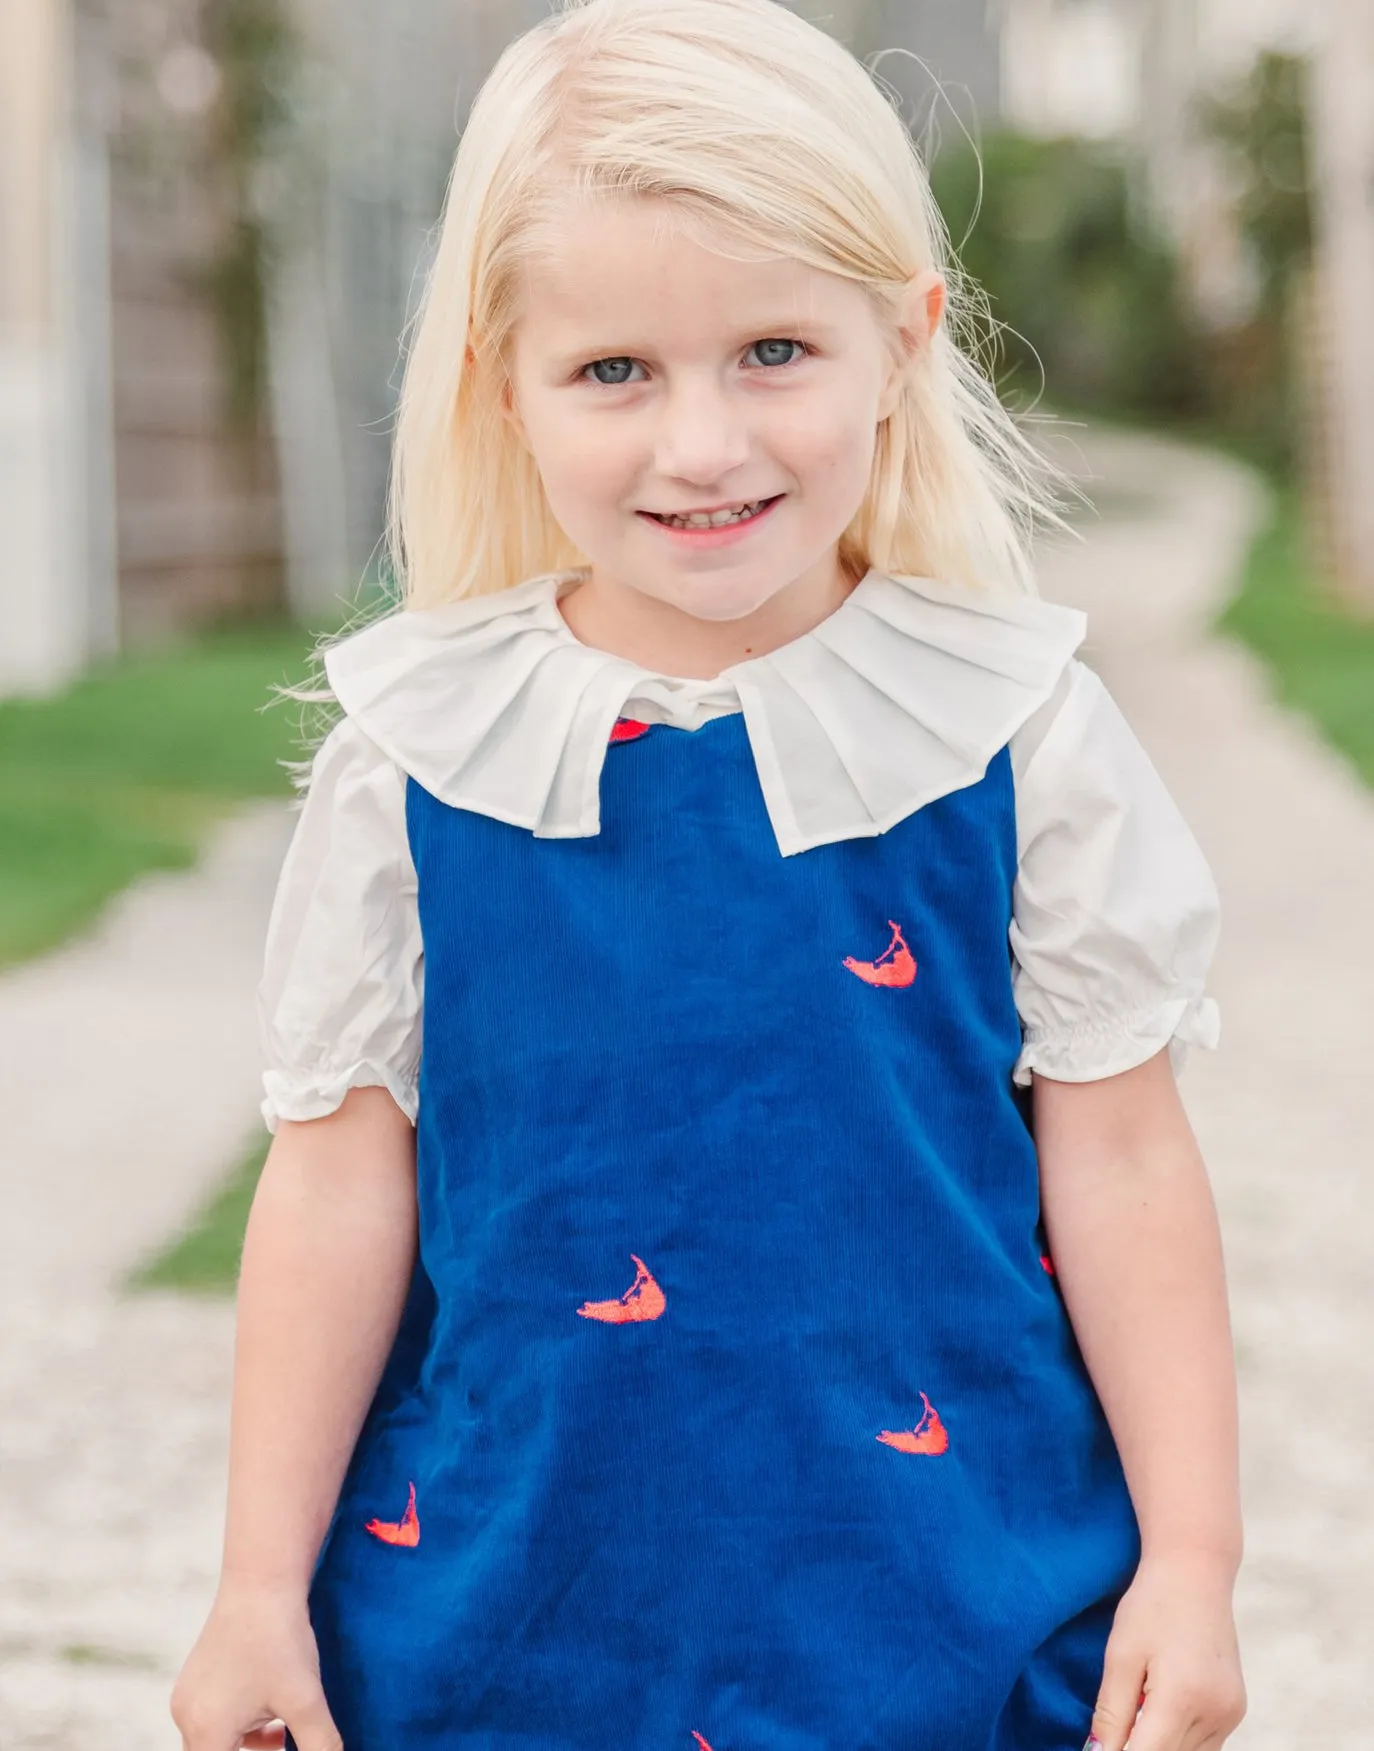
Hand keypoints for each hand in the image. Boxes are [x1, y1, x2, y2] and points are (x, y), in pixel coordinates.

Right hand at [170, 1579, 341, 1750]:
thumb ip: (319, 1745)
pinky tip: (276, 1704)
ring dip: (252, 1742)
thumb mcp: (306, 1700)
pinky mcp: (196, 1677)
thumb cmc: (281, 1639)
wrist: (262, 1579)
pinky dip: (244, 1721)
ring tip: (288, 1723)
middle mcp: (186, 1716)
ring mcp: (187, 1695)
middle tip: (285, 1739)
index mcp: (206, 1731)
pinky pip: (215, 1716)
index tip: (279, 1745)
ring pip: (217, 1739)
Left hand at [1087, 1551, 1245, 1750]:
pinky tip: (1157, 1718)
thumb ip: (1111, 1713)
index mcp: (1182, 1698)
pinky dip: (1179, 1743)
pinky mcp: (1235, 1710)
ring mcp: (1230, 1714)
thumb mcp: (1120, 1655)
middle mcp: (1215, 1713)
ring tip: (1133, 1724)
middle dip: (1137, 1750)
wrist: (1195, 1571)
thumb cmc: (1151, 1606)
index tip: (1100, 1749)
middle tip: (1113, 1734)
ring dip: (1159, 1748)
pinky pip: (1204, 1745)